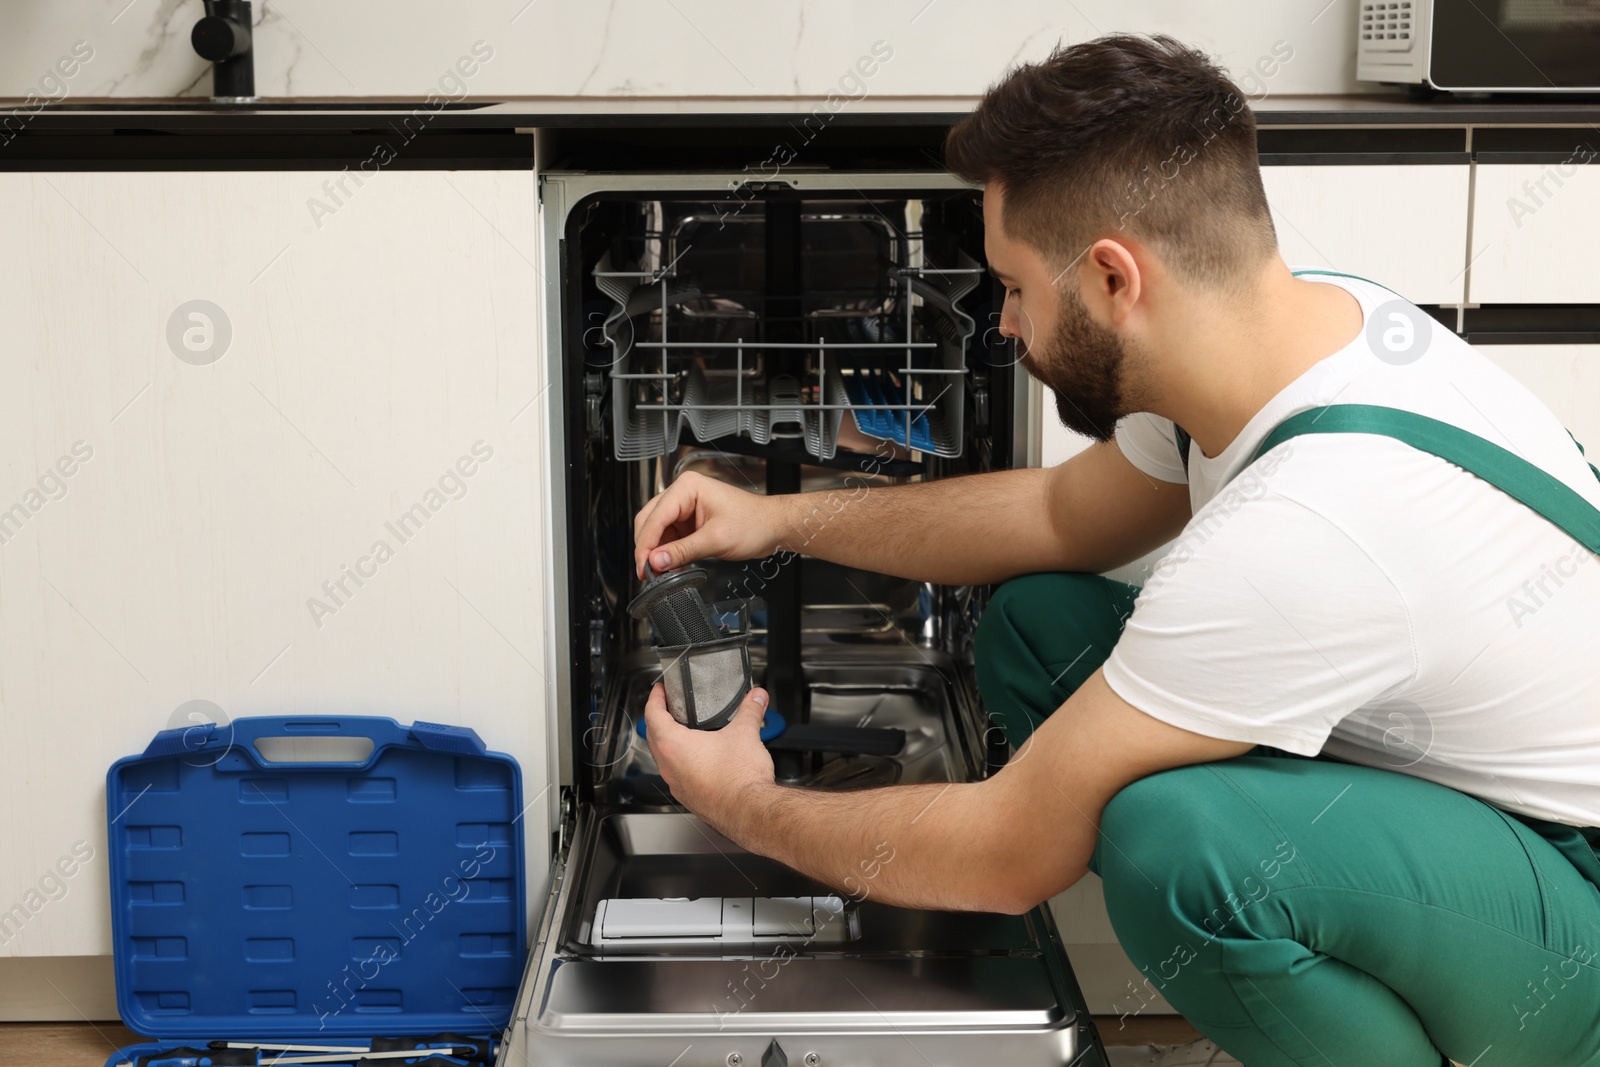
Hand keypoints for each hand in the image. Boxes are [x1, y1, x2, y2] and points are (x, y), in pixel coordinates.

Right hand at [633, 471, 785, 578]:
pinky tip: (671, 566)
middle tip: (648, 572)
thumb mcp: (716, 540)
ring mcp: (686, 507)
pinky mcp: (690, 521)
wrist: (773, 527)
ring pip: (657, 531)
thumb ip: (683, 552)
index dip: (646, 544)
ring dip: (657, 552)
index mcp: (688, 487)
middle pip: (650, 521)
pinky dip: (668, 553)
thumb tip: (656, 562)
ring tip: (660, 572)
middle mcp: (683, 493)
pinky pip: (670, 537)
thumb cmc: (754, 523)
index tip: (644, 566)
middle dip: (648, 548)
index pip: (655, 517)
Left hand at [644, 681, 774, 832]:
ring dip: (669, 744)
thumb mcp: (745, 733)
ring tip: (686, 733)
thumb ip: (750, 710)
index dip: (655, 699)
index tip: (659, 691)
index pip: (653, 715)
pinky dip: (682, 763)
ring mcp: (678, 785)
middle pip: (653, 737)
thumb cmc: (739, 779)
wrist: (750, 813)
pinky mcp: (689, 798)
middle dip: (659, 720)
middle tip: (670, 708)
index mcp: (674, 746)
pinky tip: (701, 761)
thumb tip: (756, 697)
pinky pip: (678, 776)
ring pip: (664, 759)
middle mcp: (670, 767)